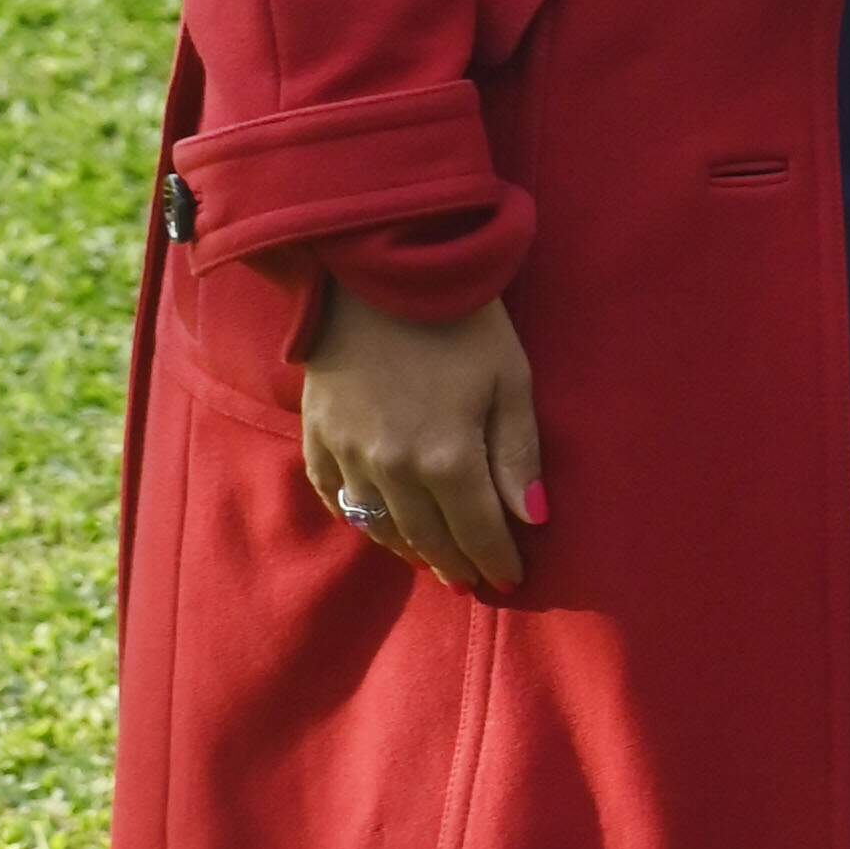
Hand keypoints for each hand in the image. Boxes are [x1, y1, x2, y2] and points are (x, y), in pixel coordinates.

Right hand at [300, 289, 542, 592]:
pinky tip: (379, 526)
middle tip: (475, 581)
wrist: (382, 267)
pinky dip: (360, 520)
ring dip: (410, 550)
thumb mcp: (510, 377)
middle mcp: (391, 470)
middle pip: (427, 537)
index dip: (496, 558)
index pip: (476, 530)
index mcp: (445, 457)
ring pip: (380, 526)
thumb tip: (532, 519)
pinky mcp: (317, 436)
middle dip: (456, 562)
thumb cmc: (463, 317)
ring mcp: (347, 455)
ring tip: (435, 562)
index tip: (513, 579)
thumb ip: (518, 453)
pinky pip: (336, 498)